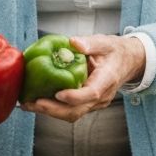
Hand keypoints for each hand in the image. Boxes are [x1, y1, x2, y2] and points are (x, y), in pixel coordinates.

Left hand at [22, 34, 144, 123]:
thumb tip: (73, 43)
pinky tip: (36, 102)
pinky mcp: (87, 104)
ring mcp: (94, 103)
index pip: (92, 93)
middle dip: (53, 109)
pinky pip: (70, 110)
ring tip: (28, 104)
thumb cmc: (115, 52)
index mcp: (107, 79)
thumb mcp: (105, 42)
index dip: (75, 96)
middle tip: (33, 103)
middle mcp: (101, 96)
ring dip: (49, 111)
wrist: (127, 63)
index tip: (58, 94)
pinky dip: (53, 108)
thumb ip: (90, 43)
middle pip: (77, 110)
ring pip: (72, 114)